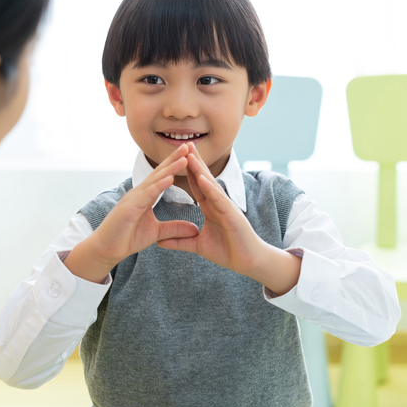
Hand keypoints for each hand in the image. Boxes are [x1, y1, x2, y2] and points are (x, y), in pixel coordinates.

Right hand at [64, 144, 198, 282]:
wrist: (106, 250)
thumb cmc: (127, 238)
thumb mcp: (157, 233)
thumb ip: (175, 229)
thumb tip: (195, 229)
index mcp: (145, 196)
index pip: (162, 177)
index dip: (175, 165)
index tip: (189, 155)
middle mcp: (139, 193)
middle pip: (159, 173)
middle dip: (174, 159)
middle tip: (188, 146)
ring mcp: (132, 199)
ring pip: (154, 181)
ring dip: (169, 168)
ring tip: (183, 158)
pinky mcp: (128, 208)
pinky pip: (146, 195)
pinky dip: (158, 186)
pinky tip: (169, 179)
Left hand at [157, 143, 301, 294]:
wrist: (248, 262)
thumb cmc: (228, 252)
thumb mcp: (198, 246)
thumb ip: (180, 241)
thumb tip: (159, 242)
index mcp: (211, 208)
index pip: (197, 185)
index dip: (187, 171)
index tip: (176, 157)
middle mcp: (218, 203)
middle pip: (204, 178)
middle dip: (193, 162)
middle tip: (184, 144)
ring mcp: (226, 207)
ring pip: (211, 184)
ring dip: (200, 169)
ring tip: (189, 153)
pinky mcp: (232, 215)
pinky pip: (219, 199)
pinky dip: (210, 188)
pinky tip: (202, 177)